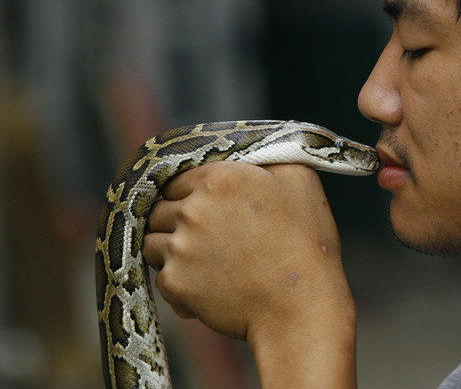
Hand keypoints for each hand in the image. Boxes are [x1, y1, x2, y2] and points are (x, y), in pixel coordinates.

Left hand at [143, 162, 356, 386]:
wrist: (301, 309)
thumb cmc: (306, 246)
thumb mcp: (301, 182)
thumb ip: (269, 155)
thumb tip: (252, 151)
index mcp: (220, 178)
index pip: (179, 178)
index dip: (192, 193)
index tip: (206, 209)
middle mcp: (193, 208)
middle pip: (160, 208)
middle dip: (178, 221)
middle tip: (206, 237)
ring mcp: (180, 246)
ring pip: (154, 241)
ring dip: (172, 249)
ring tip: (205, 261)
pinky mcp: (175, 282)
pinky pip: (161, 276)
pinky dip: (179, 282)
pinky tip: (208, 286)